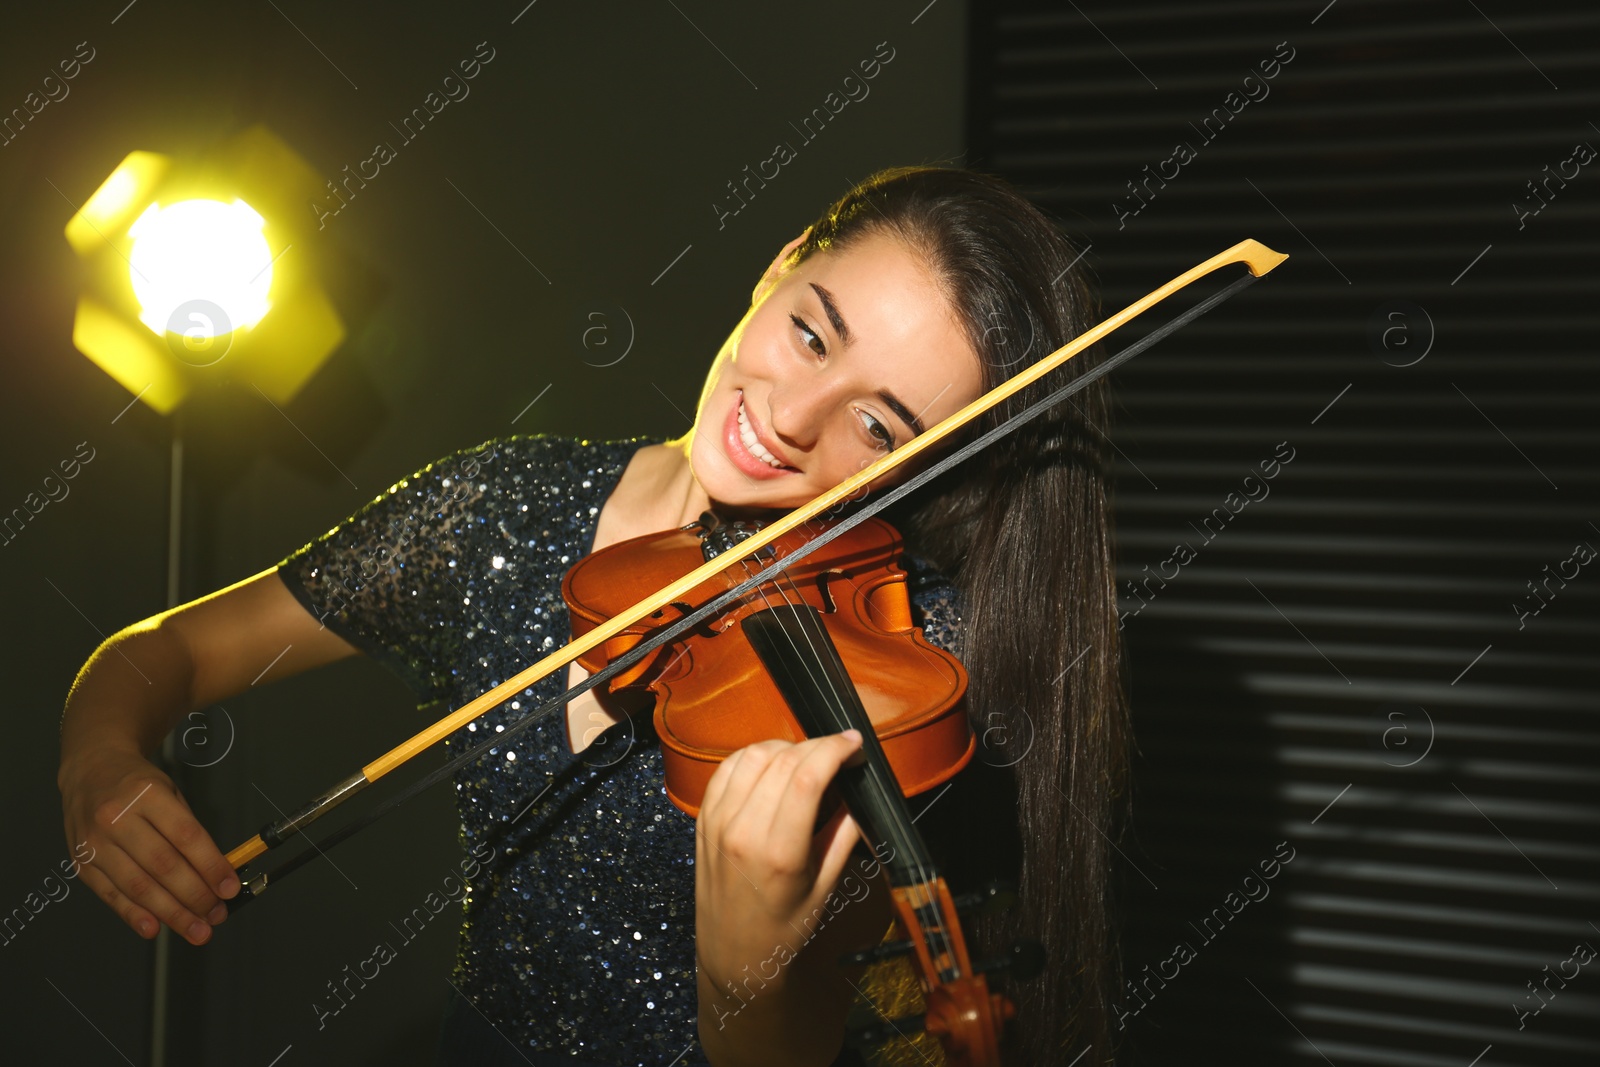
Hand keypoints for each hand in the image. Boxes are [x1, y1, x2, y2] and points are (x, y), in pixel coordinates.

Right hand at [59, 749, 237, 944]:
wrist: (90, 770)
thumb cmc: (138, 785)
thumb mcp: (171, 792)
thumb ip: (189, 831)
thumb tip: (216, 875)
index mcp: (147, 794)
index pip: (186, 837)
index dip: (211, 866)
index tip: (229, 888)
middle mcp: (116, 818)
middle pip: (162, 866)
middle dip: (194, 896)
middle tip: (216, 916)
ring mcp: (94, 842)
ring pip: (137, 885)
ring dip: (171, 913)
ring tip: (196, 930)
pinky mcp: (80, 862)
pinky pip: (110, 894)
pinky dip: (134, 915)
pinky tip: (155, 928)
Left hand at [694, 730, 864, 997]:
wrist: (732, 954)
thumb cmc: (784, 927)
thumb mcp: (825, 887)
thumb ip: (845, 834)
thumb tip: (859, 790)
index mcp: (779, 853)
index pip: (807, 776)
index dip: (835, 749)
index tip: (855, 743)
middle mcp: (743, 831)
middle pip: (783, 760)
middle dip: (818, 745)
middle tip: (839, 751)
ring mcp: (718, 822)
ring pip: (753, 755)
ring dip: (785, 746)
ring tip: (806, 759)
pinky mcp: (703, 819)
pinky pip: (727, 767)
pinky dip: (753, 756)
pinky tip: (772, 764)